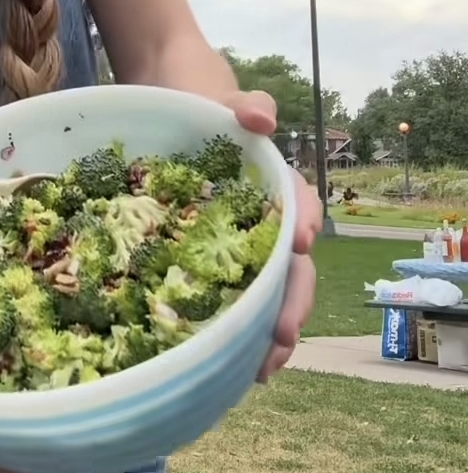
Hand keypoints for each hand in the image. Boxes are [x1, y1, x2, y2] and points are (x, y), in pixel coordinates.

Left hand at [224, 90, 320, 380]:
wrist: (169, 110)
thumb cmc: (203, 107)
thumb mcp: (224, 102)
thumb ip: (247, 106)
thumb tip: (260, 121)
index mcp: (274, 188)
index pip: (300, 208)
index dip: (303, 225)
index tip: (300, 243)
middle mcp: (264, 224)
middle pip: (290, 269)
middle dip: (290, 305)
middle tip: (280, 340)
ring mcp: (237, 247)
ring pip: (265, 295)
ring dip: (268, 335)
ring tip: (259, 371)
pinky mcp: (208, 263)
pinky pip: (228, 301)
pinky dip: (232, 333)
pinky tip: (223, 365)